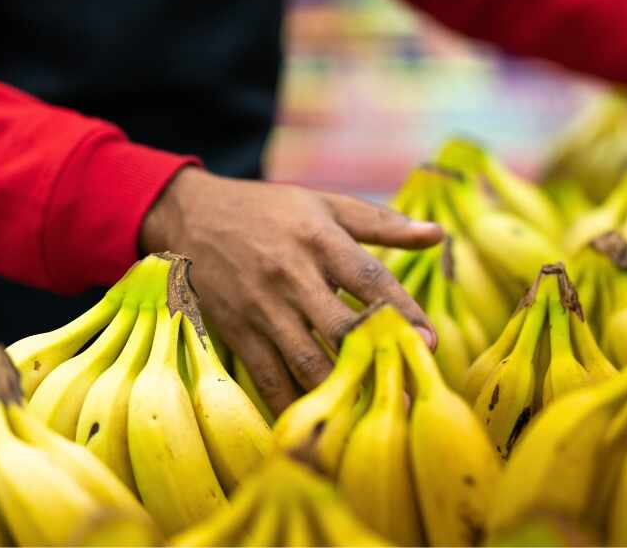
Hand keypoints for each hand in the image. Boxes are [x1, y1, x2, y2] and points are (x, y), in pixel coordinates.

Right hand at [139, 167, 442, 412]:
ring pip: (307, 361)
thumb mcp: (325, 205)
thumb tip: (437, 236)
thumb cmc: (270, 211)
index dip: (402, 311)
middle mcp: (291, 276)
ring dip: (342, 390)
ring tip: (374, 413)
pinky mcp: (238, 334)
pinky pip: (270, 378)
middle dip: (378, 361)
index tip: (430, 341)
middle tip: (410, 389)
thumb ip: (382, 224)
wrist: (190, 217)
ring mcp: (262, 309)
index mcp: (319, 240)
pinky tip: (322, 421)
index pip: (369, 279)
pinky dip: (295, 404)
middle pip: (342, 328)